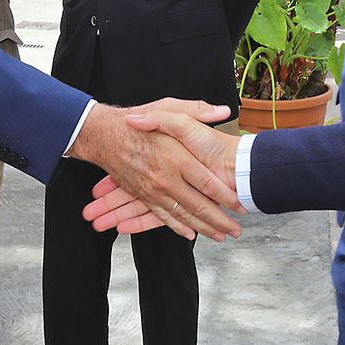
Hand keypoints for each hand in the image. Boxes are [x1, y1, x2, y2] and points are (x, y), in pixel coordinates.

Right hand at [69, 98, 241, 241]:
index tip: (239, 205)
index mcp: (177, 158)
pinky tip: (189, 234)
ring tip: (220, 236)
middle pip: (199, 206)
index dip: (225, 197)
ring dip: (203, 228)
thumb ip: (198, 110)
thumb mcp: (169, 107)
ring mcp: (154, 190)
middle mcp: (167, 178)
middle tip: (236, 230)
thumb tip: (222, 111)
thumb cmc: (138, 119)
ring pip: (183, 216)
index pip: (208, 184)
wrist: (104, 135)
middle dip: (220, 221)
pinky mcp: (144, 195)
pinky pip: (163, 216)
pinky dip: (177, 228)